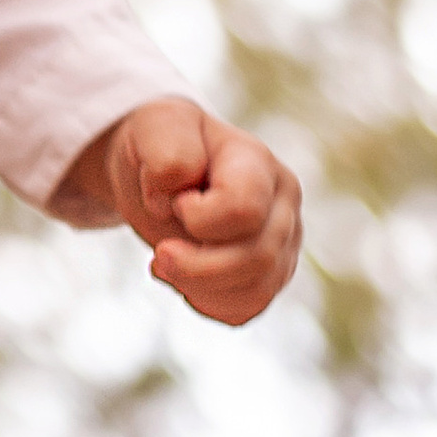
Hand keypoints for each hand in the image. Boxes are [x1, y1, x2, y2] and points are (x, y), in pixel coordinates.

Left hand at [58, 99, 300, 325]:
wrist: (158, 166)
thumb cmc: (160, 144)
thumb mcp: (153, 127)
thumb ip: (168, 152)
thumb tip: (177, 196)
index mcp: (258, 161)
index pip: (244, 210)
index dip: (198, 217)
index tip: (173, 201)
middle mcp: (282, 202)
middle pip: (257, 258)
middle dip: (195, 267)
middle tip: (158, 254)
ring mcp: (282, 240)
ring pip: (257, 290)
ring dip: (199, 288)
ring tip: (167, 264)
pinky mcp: (270, 272)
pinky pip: (249, 309)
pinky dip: (210, 304)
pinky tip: (186, 282)